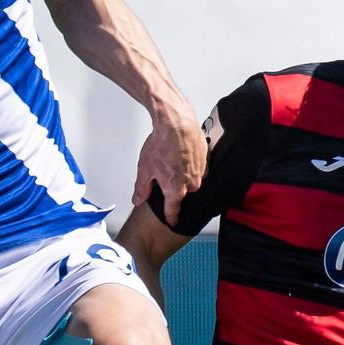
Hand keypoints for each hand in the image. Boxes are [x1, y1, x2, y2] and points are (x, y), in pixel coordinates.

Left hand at [134, 98, 206, 223]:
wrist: (177, 123)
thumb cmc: (162, 144)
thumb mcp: (145, 168)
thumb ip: (142, 188)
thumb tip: (138, 200)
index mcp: (175, 189)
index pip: (173, 210)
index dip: (171, 217)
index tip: (172, 221)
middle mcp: (190, 183)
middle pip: (183, 194)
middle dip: (175, 188)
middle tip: (166, 176)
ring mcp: (200, 171)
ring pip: (192, 181)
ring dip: (184, 175)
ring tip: (174, 162)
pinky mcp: (206, 158)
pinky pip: (199, 167)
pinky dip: (192, 164)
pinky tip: (183, 155)